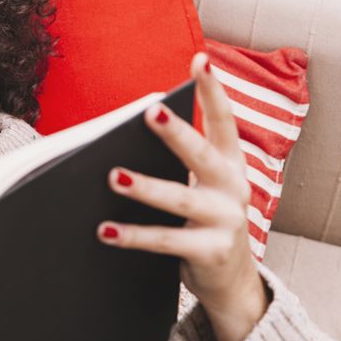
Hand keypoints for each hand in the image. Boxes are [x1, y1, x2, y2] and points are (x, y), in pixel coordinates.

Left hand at [96, 53, 269, 340]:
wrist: (234, 281)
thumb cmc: (207, 220)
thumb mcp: (205, 185)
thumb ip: (182, 159)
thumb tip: (136, 129)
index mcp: (231, 164)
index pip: (224, 121)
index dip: (214, 90)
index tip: (202, 59)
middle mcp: (233, 188)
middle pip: (201, 154)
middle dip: (176, 132)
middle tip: (149, 112)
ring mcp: (225, 221)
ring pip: (179, 199)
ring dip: (144, 187)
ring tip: (113, 175)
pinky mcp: (211, 251)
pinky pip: (165, 241)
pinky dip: (133, 236)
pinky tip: (106, 230)